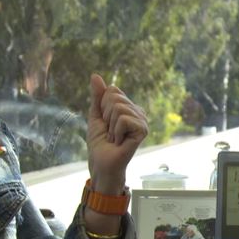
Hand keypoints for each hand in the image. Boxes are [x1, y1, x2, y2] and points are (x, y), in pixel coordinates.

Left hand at [86, 73, 148, 191]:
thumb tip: (95, 75)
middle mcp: (138, 112)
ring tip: (114, 138)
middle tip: (110, 131)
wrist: (102, 163)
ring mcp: (142, 121)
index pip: (113, 90)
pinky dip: (116, 131)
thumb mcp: (96, 115)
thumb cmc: (99, 143)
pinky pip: (123, 119)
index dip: (102, 106)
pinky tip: (119, 142)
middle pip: (115, 97)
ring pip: (118, 107)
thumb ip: (97, 96)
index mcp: (129, 107)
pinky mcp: (143, 130)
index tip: (105, 122)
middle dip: (105, 115)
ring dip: (110, 125)